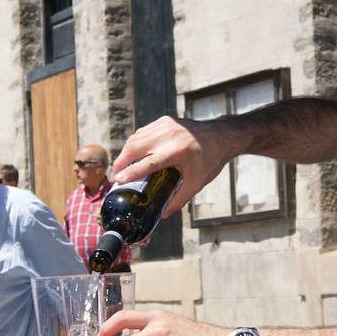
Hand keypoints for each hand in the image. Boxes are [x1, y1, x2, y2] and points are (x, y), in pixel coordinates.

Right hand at [111, 116, 235, 218]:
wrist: (221, 137)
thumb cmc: (210, 161)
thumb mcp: (196, 183)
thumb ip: (179, 199)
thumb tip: (163, 214)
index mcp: (176, 152)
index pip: (146, 164)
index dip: (129, 173)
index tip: (117, 180)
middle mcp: (168, 136)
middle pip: (134, 148)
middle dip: (120, 162)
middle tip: (115, 176)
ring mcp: (165, 125)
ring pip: (136, 138)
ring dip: (125, 152)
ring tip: (121, 167)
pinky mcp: (164, 120)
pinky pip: (143, 132)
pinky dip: (135, 143)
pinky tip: (132, 154)